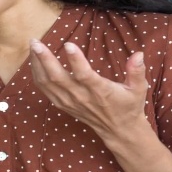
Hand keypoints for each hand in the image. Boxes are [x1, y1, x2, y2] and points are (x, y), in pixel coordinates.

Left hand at [28, 40, 148, 138]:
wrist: (118, 130)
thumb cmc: (128, 105)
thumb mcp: (138, 89)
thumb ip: (137, 71)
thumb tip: (139, 54)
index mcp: (100, 91)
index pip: (85, 75)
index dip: (76, 60)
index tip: (68, 44)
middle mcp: (81, 96)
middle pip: (58, 78)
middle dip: (45, 59)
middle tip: (36, 42)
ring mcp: (69, 101)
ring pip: (47, 83)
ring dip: (37, 64)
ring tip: (33, 46)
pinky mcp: (62, 104)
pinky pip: (45, 89)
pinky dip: (36, 75)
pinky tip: (33, 61)